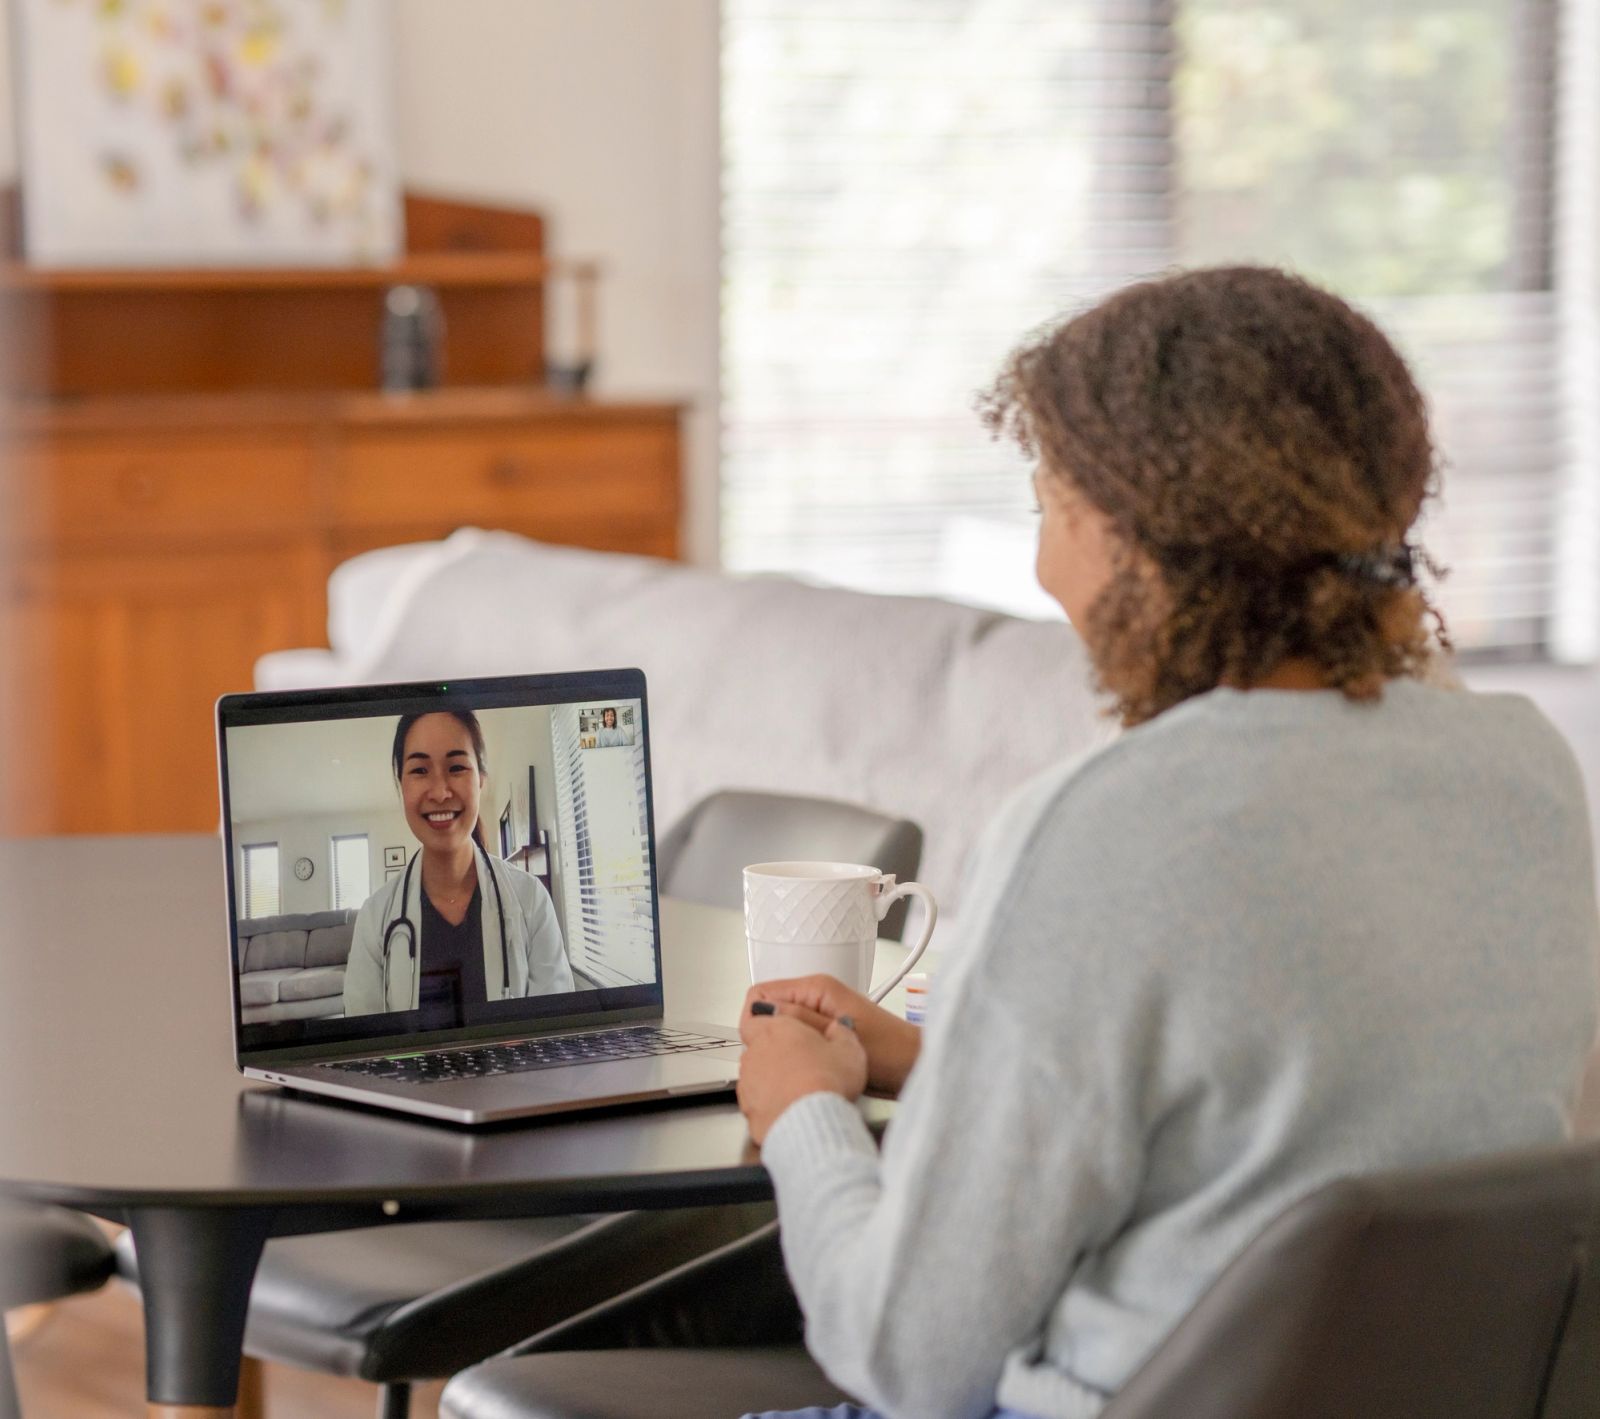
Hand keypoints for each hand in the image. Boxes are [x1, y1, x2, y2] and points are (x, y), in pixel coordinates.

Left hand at [737, 1011, 866, 1144]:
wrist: (810, 1121)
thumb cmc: (825, 1082)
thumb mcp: (849, 1049)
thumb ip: (842, 1033)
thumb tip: (840, 1028)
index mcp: (777, 1029)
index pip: (758, 1018)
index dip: (772, 1026)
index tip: (789, 1033)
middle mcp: (756, 1052)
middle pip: (757, 1047)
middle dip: (773, 1053)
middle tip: (799, 1062)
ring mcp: (748, 1081)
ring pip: (754, 1075)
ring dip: (770, 1079)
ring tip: (797, 1089)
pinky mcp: (748, 1108)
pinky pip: (755, 1102)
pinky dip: (769, 1104)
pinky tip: (789, 1109)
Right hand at [741, 974, 921, 1096]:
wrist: (914, 1068)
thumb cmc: (889, 1052)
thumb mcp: (837, 1035)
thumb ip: (799, 1021)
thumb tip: (762, 1013)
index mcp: (816, 988)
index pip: (760, 993)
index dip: (755, 1020)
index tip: (763, 1044)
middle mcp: (815, 998)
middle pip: (767, 1012)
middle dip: (767, 1036)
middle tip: (785, 1058)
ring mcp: (818, 1016)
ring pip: (779, 1028)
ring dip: (782, 1047)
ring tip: (800, 1065)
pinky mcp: (823, 1034)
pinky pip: (794, 1040)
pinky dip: (794, 1055)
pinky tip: (807, 1069)